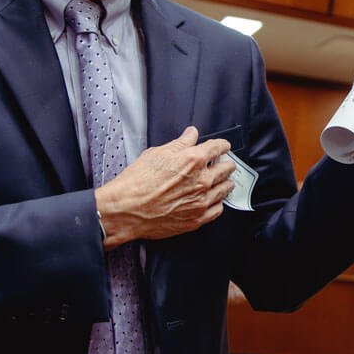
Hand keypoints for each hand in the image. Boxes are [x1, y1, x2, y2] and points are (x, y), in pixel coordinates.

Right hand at [94, 126, 234, 246]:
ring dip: (224, 182)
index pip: (219, 148)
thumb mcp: (157, 154)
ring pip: (226, 189)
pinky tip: (212, 200)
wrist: (126, 210)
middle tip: (222, 164)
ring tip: (220, 181)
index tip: (222, 147)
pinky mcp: (197, 219)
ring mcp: (201, 201)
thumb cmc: (137, 182)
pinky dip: (217, 203)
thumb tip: (191, 134)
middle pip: (227, 168)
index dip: (222, 145)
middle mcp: (202, 180)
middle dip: (225, 164)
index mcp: (193, 160)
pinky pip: (218, 209)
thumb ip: (180, 143)